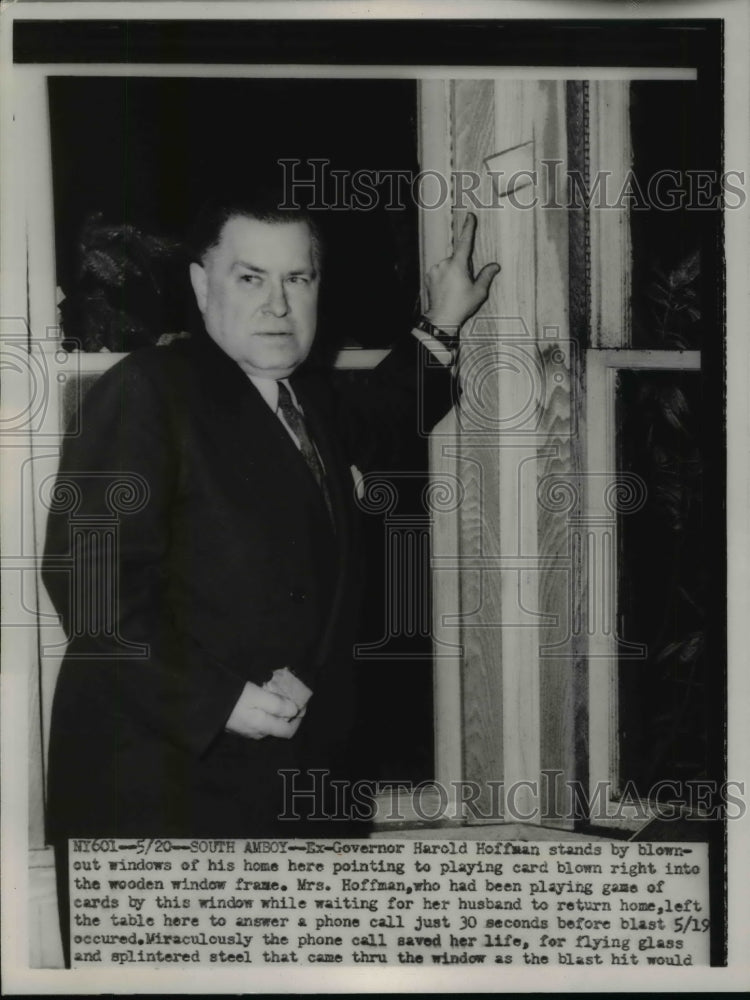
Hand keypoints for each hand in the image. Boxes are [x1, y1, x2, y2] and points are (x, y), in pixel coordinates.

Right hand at [225, 681, 303, 739]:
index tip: (301, 704)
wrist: (205, 702)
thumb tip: (294, 710)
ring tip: (277, 696)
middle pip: (279, 728)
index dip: (298, 719)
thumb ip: (277, 704)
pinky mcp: (239, 727)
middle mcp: (257, 734)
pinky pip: (259, 722)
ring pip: (269, 725)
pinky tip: (263, 701)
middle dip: (288, 714)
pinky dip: (265, 713)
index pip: (289, 731)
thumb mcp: (257, 696)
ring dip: (276, 713)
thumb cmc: (233, 697)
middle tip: (290, 696)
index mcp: (263, 727)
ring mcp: (247, 732)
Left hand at [424, 213, 500, 332]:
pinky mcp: (429, 276)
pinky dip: (444, 277)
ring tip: (454, 289)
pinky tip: (447, 289)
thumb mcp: (479, 292)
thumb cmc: (461, 306)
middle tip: (464, 285)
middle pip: (457, 258)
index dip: (468, 228)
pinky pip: (439, 271)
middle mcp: (444, 264)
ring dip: (452, 272)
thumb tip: (495, 266)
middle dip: (462, 267)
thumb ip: (487, 276)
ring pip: (447, 265)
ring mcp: (435, 269)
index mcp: (458, 265)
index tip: (470, 217)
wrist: (442, 318)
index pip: (465, 242)